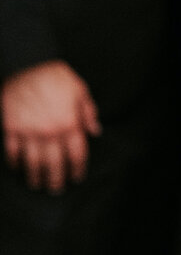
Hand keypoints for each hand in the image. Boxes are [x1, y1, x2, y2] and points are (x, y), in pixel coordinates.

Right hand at [3, 60, 97, 191]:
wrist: (28, 65)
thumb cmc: (56, 77)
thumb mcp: (80, 91)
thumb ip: (88, 113)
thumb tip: (95, 131)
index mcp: (70, 123)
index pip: (76, 154)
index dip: (77, 169)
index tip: (77, 178)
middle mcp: (50, 131)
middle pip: (54, 163)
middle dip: (56, 179)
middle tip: (56, 189)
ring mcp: (29, 131)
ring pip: (32, 161)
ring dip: (35, 176)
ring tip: (37, 184)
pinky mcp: (11, 127)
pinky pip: (12, 151)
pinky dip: (14, 162)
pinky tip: (17, 168)